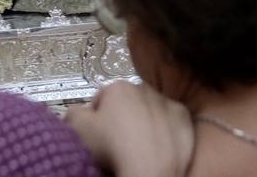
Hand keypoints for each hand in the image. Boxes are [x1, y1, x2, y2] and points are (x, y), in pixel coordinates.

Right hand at [65, 81, 193, 176]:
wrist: (149, 171)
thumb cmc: (114, 151)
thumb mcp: (77, 128)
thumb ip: (73, 112)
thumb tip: (76, 111)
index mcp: (118, 88)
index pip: (102, 98)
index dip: (97, 117)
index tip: (97, 132)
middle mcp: (145, 90)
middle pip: (128, 102)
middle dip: (122, 117)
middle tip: (116, 141)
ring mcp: (167, 104)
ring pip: (151, 111)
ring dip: (144, 123)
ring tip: (136, 146)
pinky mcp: (184, 121)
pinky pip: (170, 123)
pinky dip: (164, 132)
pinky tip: (155, 148)